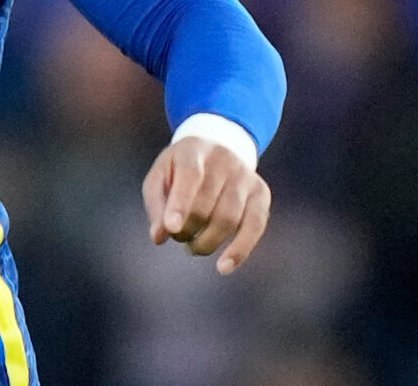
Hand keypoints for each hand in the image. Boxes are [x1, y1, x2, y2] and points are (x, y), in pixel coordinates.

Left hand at [141, 137, 271, 274]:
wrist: (216, 150)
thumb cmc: (179, 170)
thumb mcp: (160, 177)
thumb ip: (156, 205)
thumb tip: (158, 237)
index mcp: (194, 150)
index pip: (191, 175)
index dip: (180, 204)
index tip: (171, 229)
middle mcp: (224, 159)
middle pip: (207, 203)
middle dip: (187, 229)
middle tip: (178, 236)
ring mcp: (245, 175)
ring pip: (229, 218)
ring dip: (207, 242)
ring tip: (192, 246)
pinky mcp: (261, 192)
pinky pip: (255, 226)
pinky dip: (240, 250)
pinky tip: (223, 267)